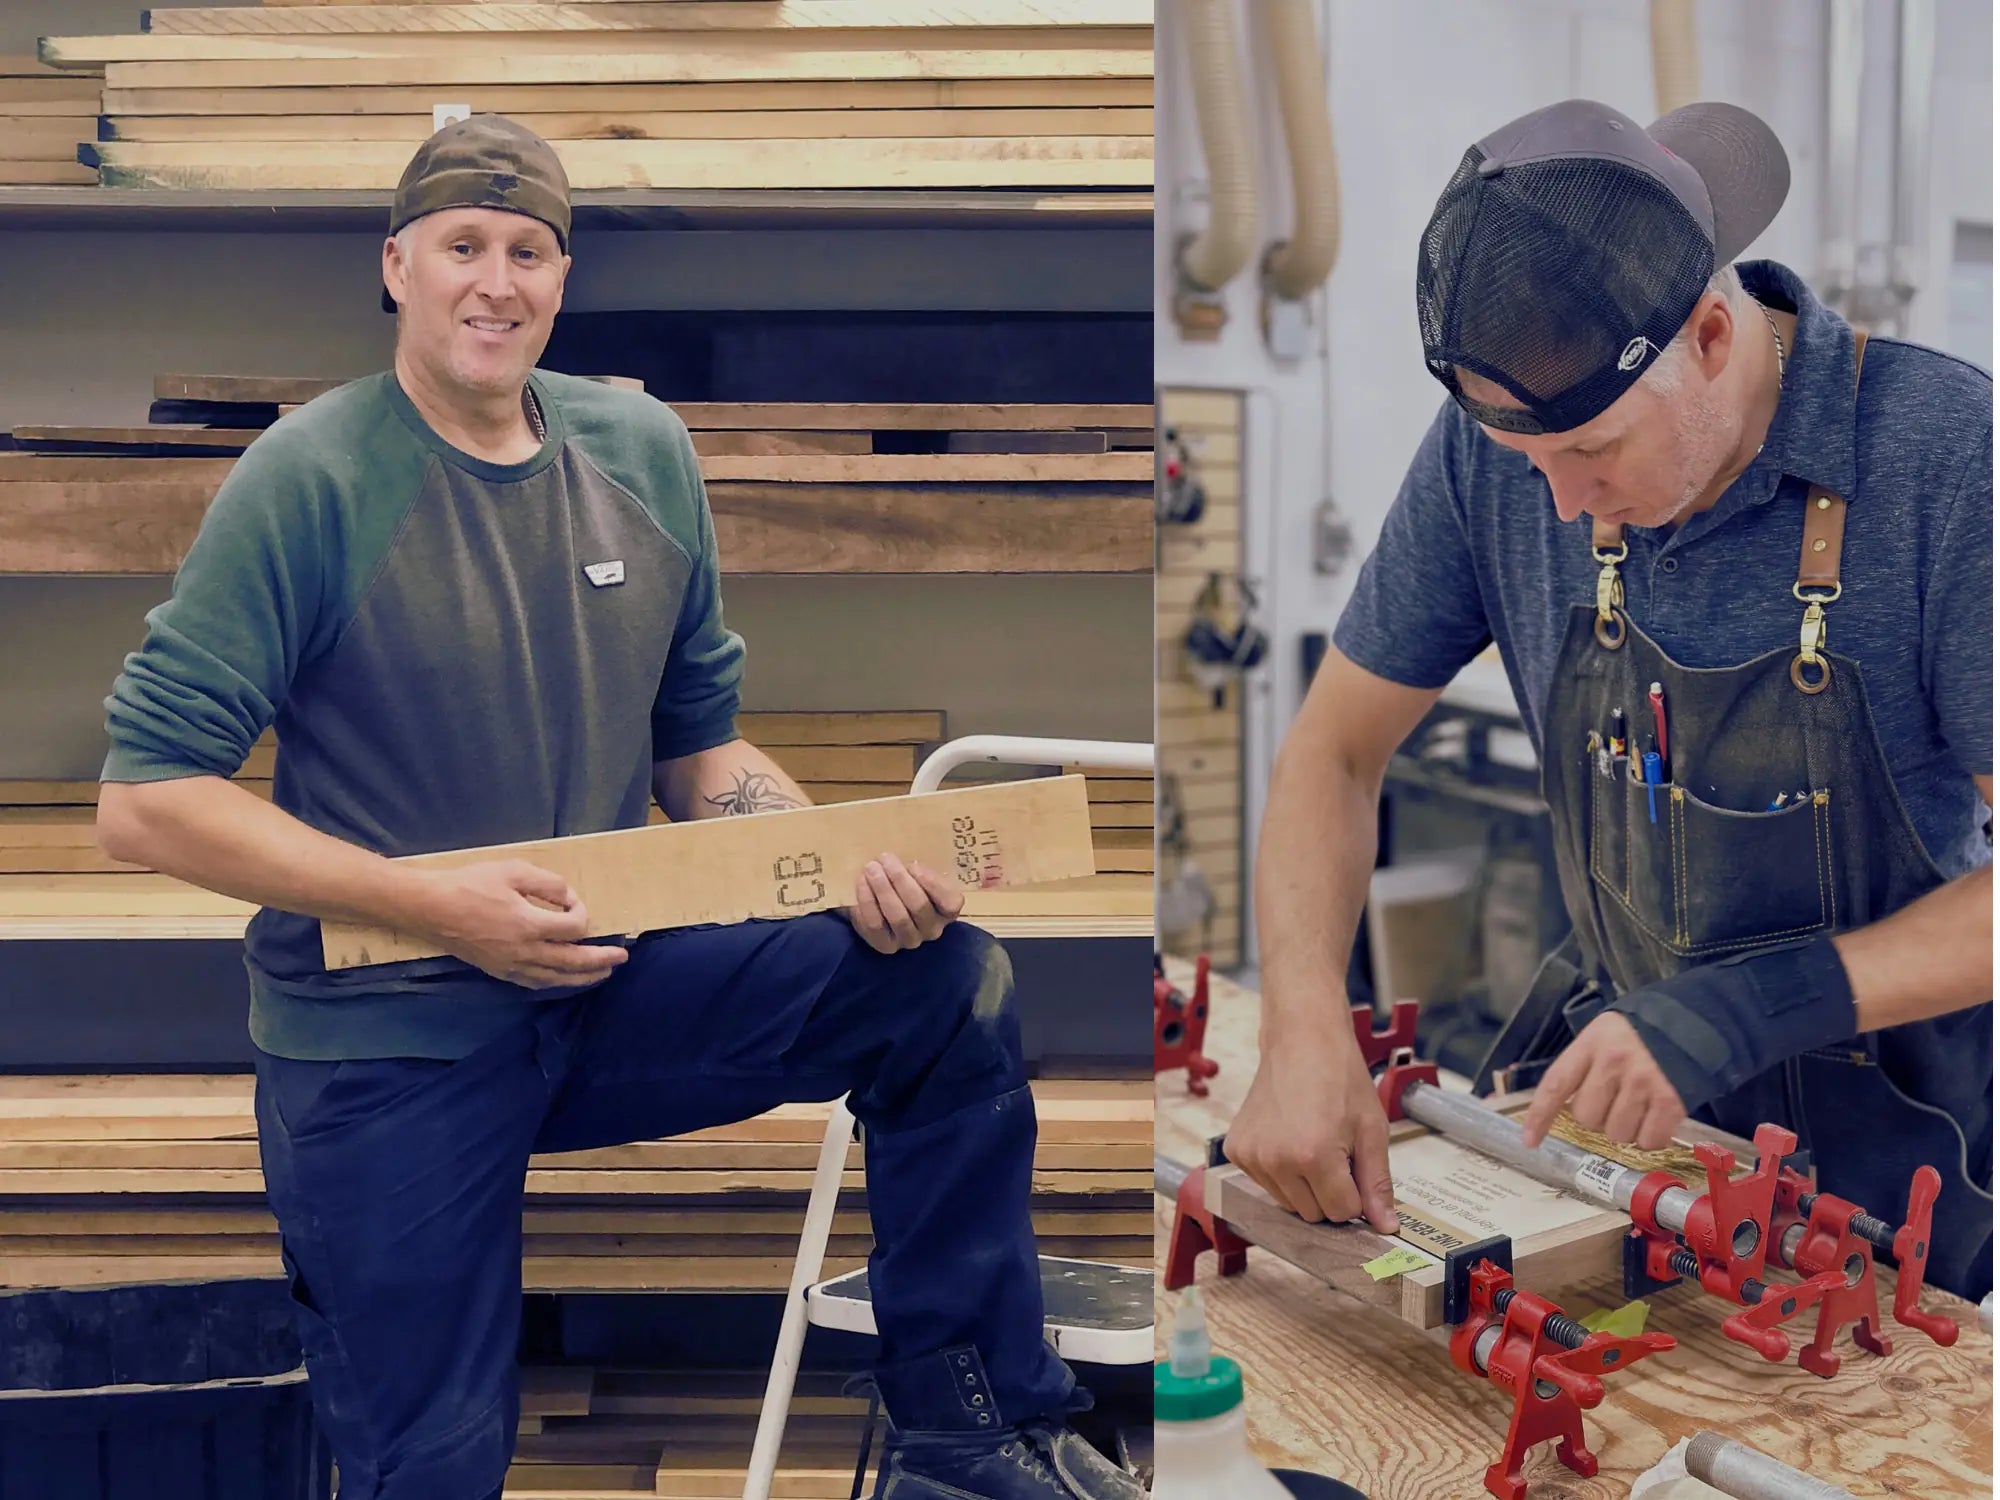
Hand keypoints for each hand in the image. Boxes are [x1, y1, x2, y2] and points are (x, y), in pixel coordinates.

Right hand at [420, 859, 630, 989]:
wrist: (430, 908)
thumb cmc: (471, 884)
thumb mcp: (514, 871)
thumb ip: (548, 883)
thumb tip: (569, 898)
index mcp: (530, 925)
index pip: (573, 928)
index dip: (581, 913)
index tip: (572, 899)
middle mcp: (524, 952)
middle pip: (572, 962)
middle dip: (600, 960)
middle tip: (622, 957)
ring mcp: (511, 966)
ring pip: (555, 979)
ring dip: (583, 977)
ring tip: (603, 974)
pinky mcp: (499, 972)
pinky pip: (535, 983)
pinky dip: (555, 982)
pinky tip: (564, 980)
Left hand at [845, 852, 962, 953]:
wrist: (880, 900)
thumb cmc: (905, 882)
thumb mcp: (918, 873)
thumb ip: (917, 869)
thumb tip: (899, 861)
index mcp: (948, 911)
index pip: (950, 903)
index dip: (932, 883)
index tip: (913, 865)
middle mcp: (932, 930)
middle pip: (919, 906)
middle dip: (900, 880)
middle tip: (884, 859)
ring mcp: (910, 940)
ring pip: (898, 917)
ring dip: (883, 889)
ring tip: (871, 868)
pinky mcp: (886, 946)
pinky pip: (875, 925)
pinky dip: (867, 902)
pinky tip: (862, 883)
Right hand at [1224, 1024, 1398, 1233]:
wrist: (1301, 1040)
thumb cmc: (1340, 1078)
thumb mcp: (1372, 1130)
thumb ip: (1377, 1183)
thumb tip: (1386, 1226)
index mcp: (1313, 1157)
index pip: (1342, 1212)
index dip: (1355, 1194)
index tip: (1354, 1165)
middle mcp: (1276, 1161)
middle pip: (1313, 1213)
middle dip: (1330, 1193)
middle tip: (1334, 1152)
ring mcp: (1252, 1157)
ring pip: (1288, 1203)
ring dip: (1304, 1186)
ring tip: (1310, 1144)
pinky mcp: (1236, 1150)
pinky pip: (1265, 1184)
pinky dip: (1280, 1172)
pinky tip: (1288, 1140)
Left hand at [1519, 1011, 1687, 1151]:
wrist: (1698, 1020)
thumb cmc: (1644, 1032)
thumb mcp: (1606, 1034)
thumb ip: (1585, 1065)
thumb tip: (1564, 1108)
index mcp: (1592, 1043)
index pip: (1556, 1084)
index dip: (1540, 1115)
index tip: (1529, 1141)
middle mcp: (1614, 1062)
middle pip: (1587, 1118)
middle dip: (1598, 1118)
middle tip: (1616, 1101)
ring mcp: (1643, 1081)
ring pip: (1617, 1133)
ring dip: (1626, 1128)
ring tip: (1640, 1105)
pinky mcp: (1670, 1101)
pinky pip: (1649, 1140)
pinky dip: (1651, 1137)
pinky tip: (1657, 1117)